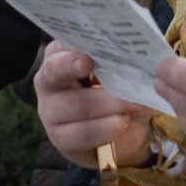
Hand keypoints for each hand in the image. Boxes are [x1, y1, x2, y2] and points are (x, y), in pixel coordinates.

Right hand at [32, 43, 152, 169]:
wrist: (126, 128)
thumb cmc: (120, 88)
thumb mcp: (124, 71)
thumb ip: (123, 60)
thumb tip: (138, 59)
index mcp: (60, 54)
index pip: (59, 47)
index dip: (72, 52)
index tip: (88, 58)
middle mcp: (48, 80)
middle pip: (56, 72)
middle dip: (89, 76)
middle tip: (118, 81)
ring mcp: (49, 111)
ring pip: (77, 105)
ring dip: (111, 105)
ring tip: (133, 104)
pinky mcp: (59, 138)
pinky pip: (83, 133)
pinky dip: (107, 128)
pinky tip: (122, 123)